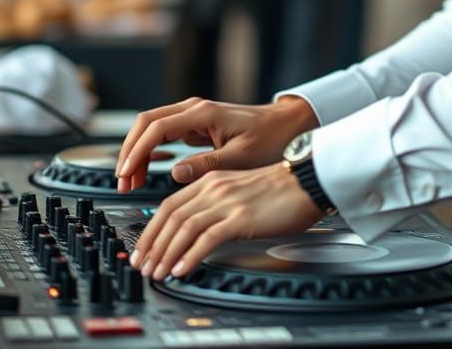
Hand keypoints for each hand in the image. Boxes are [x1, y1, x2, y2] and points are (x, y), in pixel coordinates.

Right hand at [116, 96, 316, 192]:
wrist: (287, 126)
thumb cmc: (270, 139)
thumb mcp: (240, 157)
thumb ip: (206, 165)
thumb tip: (174, 173)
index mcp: (204, 113)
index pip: (157, 128)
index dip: (137, 151)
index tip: (127, 174)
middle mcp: (195, 110)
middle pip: (147, 123)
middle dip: (130, 151)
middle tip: (123, 182)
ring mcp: (194, 115)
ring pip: (152, 128)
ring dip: (137, 151)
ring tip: (131, 182)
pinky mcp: (196, 125)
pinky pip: (163, 134)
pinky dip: (150, 151)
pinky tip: (147, 171)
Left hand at [130, 164, 322, 280]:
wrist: (308, 180)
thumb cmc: (281, 189)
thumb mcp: (240, 190)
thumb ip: (217, 203)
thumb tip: (197, 229)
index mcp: (213, 180)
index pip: (169, 205)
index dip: (151, 229)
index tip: (143, 249)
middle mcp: (216, 188)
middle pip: (170, 216)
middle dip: (152, 244)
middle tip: (143, 266)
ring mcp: (228, 202)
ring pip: (184, 228)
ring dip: (166, 253)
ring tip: (157, 272)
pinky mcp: (242, 217)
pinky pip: (208, 238)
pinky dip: (190, 255)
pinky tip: (182, 269)